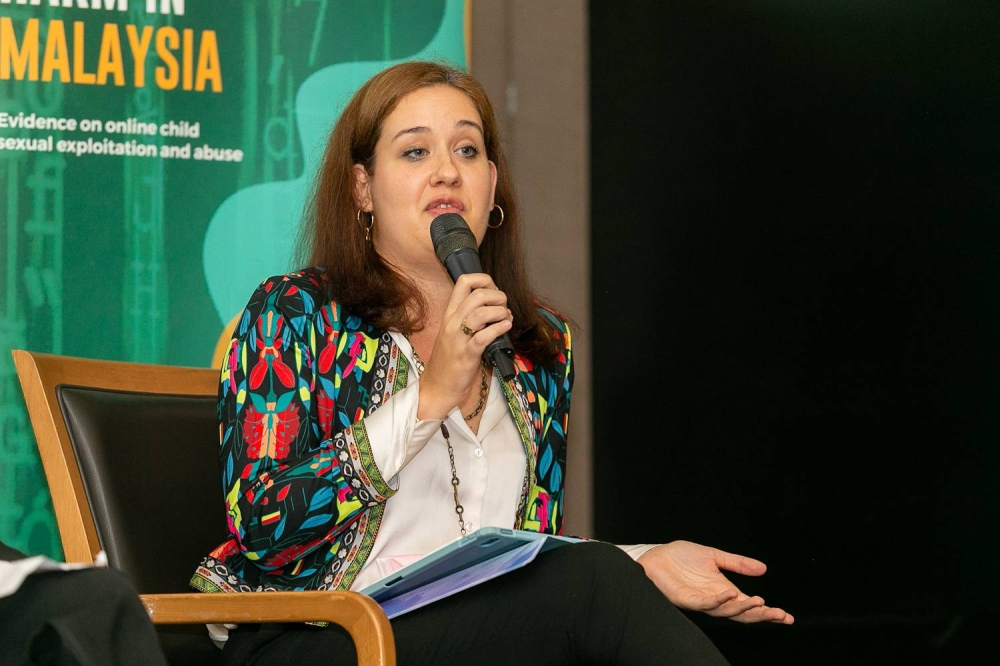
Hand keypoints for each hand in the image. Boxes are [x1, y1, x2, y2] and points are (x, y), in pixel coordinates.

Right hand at [416, 273, 511, 418]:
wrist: (437, 387)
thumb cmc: (449, 360)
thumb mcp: (455, 332)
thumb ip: (469, 317)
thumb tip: (494, 306)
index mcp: (450, 314)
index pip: (464, 282)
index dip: (484, 280)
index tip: (494, 291)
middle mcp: (452, 322)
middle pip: (477, 294)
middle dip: (498, 296)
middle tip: (504, 307)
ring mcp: (458, 338)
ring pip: (481, 312)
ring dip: (500, 312)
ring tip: (506, 318)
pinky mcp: (467, 354)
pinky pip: (484, 336)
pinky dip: (499, 328)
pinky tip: (506, 328)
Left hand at [637, 541, 793, 623]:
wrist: (656, 555)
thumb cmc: (681, 558)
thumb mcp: (714, 556)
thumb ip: (737, 563)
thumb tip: (764, 569)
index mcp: (724, 590)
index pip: (750, 605)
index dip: (767, 611)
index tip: (787, 616)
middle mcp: (715, 599)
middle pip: (742, 613)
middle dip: (762, 615)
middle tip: (780, 615)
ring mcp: (701, 601)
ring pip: (727, 611)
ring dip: (744, 608)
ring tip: (761, 602)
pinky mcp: (687, 599)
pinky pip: (705, 604)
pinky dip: (719, 601)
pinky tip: (731, 594)